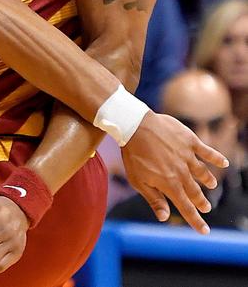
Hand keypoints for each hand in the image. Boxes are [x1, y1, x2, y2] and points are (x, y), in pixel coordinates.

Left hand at [121, 111, 228, 233]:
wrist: (135, 126)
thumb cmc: (133, 155)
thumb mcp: (138, 180)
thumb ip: (153, 199)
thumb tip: (164, 217)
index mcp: (169, 184)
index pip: (185, 207)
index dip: (195, 220)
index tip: (204, 231)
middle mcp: (182, 173)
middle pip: (195, 191)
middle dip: (201, 202)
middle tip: (206, 208)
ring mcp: (188, 157)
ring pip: (202, 173)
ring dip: (208, 180)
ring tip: (212, 185)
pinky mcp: (190, 142)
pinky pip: (207, 152)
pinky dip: (216, 158)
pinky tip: (223, 164)